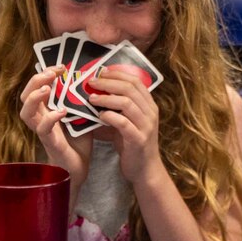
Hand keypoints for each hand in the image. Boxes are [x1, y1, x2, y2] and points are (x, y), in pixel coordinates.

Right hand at [19, 67, 92, 191]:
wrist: (80, 166)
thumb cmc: (79, 139)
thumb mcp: (83, 114)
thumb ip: (83, 99)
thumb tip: (94, 78)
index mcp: (46, 109)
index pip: (37, 87)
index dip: (45, 74)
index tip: (61, 66)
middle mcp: (40, 118)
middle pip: (25, 96)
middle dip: (36, 80)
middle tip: (53, 72)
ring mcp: (43, 131)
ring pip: (26, 112)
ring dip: (35, 98)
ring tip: (48, 89)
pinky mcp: (50, 143)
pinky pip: (43, 130)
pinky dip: (50, 119)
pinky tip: (61, 111)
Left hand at [87, 67, 164, 185]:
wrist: (145, 169)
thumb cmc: (132, 144)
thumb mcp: (127, 122)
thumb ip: (117, 109)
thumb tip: (94, 93)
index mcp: (149, 105)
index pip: (136, 81)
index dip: (118, 74)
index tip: (101, 72)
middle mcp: (150, 112)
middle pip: (130, 88)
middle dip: (109, 82)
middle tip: (91, 82)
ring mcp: (146, 125)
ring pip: (127, 103)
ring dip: (106, 98)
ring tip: (91, 98)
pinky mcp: (138, 139)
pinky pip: (123, 122)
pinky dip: (109, 116)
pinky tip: (98, 116)